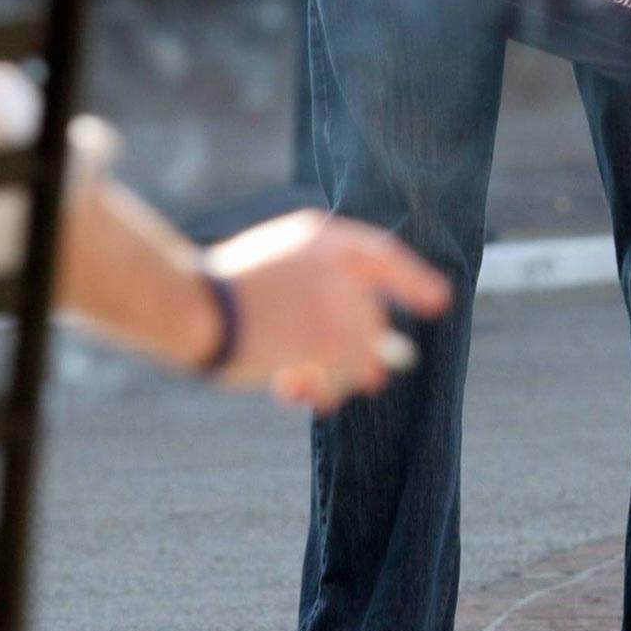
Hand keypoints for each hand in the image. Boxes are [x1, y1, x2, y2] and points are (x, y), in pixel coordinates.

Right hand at [204, 210, 450, 413]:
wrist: (192, 301)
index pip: (383, 256)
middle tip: (370, 381)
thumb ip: (322, 287)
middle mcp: (335, 264)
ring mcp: (332, 300)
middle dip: (368, 353)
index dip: (412, 280)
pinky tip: (293, 392)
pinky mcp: (323, 339)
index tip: (438, 301)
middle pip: (373, 318)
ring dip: (340, 380)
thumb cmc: (225, 289)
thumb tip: (373, 340)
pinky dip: (320, 393)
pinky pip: (338, 380)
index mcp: (321, 237)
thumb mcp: (278, 264)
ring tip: (311, 388)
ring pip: (362, 355)